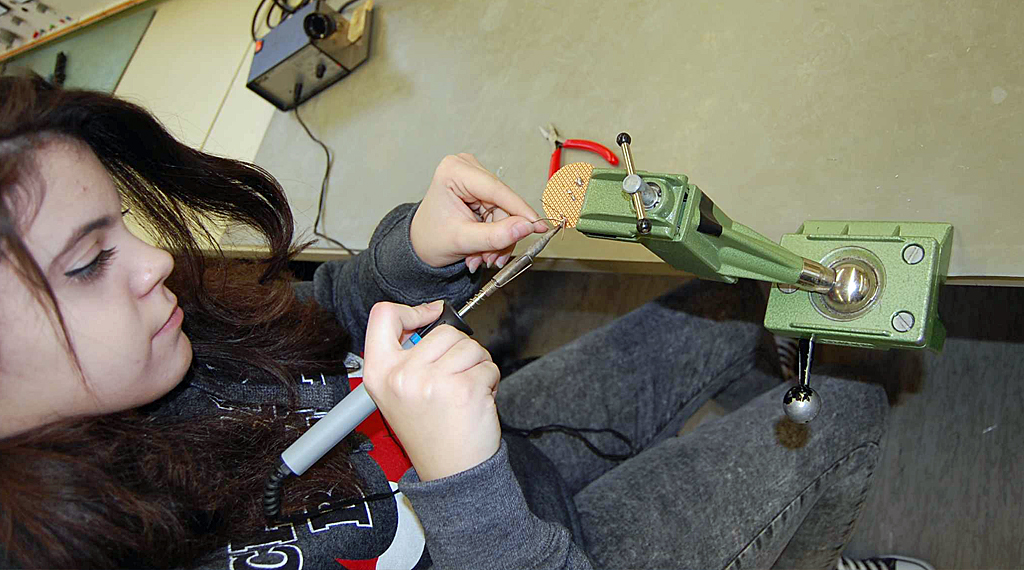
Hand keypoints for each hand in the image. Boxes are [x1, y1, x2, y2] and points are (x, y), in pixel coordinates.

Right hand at [362, 301, 501, 480]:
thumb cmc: (428, 430)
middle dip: (458, 350)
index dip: (411, 311)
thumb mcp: (396, 391)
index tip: (429, 317)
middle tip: (453, 378)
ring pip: (470, 346)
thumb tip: (430, 315)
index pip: (382, 316)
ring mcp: (433, 382)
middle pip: (443, 331)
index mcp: (379, 373)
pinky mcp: (464, 389)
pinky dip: (489, 379)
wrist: (449, 471)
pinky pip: (488, 365)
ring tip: (464, 390)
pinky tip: (476, 400)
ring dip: (476, 364)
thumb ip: (405, 355)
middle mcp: (402, 376)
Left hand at [410, 154, 549, 271]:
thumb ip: (496, 236)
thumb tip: (525, 227)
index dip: (520, 210)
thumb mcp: (463, 241)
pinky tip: (482, 247)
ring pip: (505, 212)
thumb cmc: (430, 239)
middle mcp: (465, 169)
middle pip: (503, 203)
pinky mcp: (481, 190)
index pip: (496, 190)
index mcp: (453, 171)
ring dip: (498, 239)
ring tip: (481, 256)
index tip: (538, 225)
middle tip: (492, 257)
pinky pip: (501, 214)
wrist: (421, 246)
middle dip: (501, 234)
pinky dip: (496, 235)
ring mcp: (475, 178)